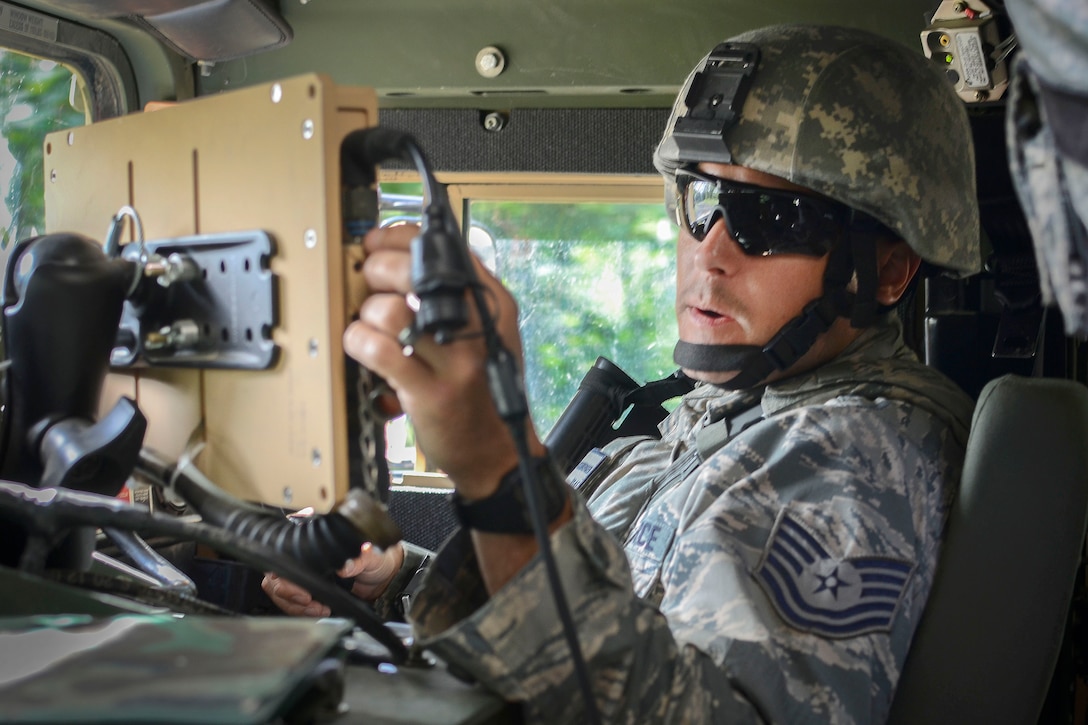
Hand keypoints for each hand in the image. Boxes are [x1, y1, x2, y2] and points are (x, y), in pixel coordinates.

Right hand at [261, 541, 403, 616]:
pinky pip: (291, 603)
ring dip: (295, 606)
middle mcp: (304, 558)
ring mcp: (303, 575)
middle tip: (310, 603)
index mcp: (315, 544)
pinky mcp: (306, 591)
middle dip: (289, 595)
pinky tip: (317, 611)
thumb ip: (362, 559)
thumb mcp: (373, 557)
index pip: (283, 556)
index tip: (303, 593)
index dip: (286, 577)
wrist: (383, 579)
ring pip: (279, 593)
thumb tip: (346, 566)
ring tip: (318, 609)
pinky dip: (301, 611)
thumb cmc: (376, 561)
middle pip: (275, 577)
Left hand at [343, 224, 546, 498]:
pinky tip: (364, 350)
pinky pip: (379, 351)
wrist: (496, 449)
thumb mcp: (484, 330)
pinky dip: (360, 344)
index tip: (376, 243)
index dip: (398, 237)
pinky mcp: (432, 392)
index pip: (442, 246)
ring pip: (391, 309)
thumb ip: (455, 293)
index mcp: (492, 301)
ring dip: (368, 314)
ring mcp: (457, 360)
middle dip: (378, 271)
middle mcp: (479, 324)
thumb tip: (398, 253)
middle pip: (413, 270)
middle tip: (369, 285)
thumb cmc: (482, 387)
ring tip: (372, 328)